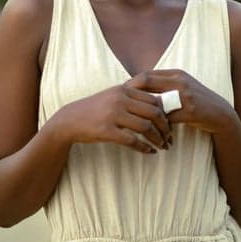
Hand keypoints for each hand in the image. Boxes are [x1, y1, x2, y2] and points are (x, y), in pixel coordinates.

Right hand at [58, 83, 172, 153]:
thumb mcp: (113, 96)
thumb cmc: (95, 109)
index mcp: (124, 89)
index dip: (166, 114)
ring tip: (162, 146)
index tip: (170, 125)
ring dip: (158, 139)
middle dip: (166, 128)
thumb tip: (159, 104)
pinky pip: (132, 141)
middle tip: (170, 138)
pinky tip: (149, 152)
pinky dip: (144, 148)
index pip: (154, 100)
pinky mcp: (107, 130)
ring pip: (146, 127)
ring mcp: (113, 115)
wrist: (70, 120)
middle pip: (154, 113)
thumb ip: (133, 97)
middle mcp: (120, 99)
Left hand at [127, 69, 233, 133]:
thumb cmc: (197, 101)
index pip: (146, 75)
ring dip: (142, 112)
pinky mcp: (190, 110)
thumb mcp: (181, 87)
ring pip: (155, 102)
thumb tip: (140, 86)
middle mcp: (179, 81)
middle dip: (130, 94)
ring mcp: (185, 95)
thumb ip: (164, 84)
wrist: (220, 114)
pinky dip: (157, 126)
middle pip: (146, 82)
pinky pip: (167, 118)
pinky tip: (150, 133)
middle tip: (120, 106)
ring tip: (131, 120)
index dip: (131, 84)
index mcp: (175, 74)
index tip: (120, 95)